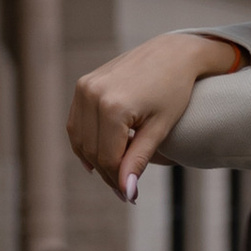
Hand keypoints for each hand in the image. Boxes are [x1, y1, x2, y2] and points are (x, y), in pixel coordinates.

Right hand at [66, 32, 248, 198]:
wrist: (173, 53)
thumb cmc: (174, 91)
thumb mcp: (160, 128)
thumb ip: (139, 160)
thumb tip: (127, 193)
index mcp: (113, 106)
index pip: (108, 158)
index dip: (118, 181)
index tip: (130, 197)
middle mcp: (92, 94)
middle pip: (92, 150)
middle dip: (107, 174)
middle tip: (124, 191)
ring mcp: (84, 87)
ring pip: (79, 139)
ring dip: (94, 160)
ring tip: (115, 175)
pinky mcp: (83, 84)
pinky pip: (76, 122)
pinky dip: (85, 141)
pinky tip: (98, 156)